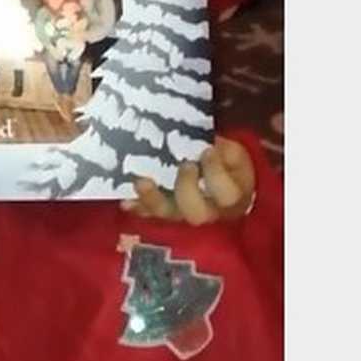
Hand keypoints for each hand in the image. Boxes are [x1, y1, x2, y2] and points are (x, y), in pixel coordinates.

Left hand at [124, 137, 255, 224]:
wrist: (220, 184)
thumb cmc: (228, 167)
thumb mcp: (234, 156)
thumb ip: (227, 152)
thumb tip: (214, 145)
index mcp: (232, 199)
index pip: (228, 195)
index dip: (216, 174)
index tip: (207, 151)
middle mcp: (207, 212)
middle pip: (196, 213)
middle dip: (187, 188)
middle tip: (185, 165)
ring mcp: (182, 215)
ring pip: (167, 215)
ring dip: (152, 199)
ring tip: (142, 181)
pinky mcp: (162, 213)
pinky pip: (147, 212)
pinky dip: (136, 205)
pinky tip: (126, 199)